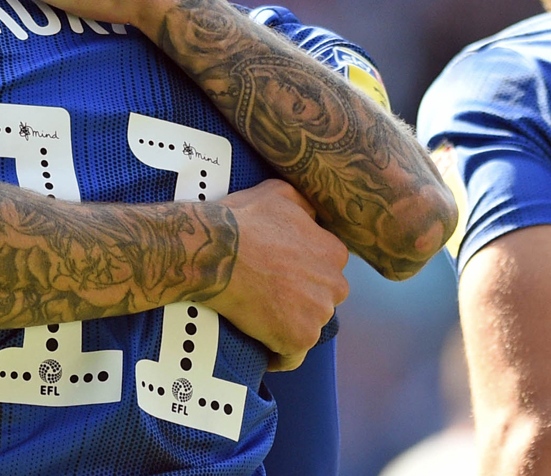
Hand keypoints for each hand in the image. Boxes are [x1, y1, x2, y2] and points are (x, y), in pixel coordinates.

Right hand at [203, 179, 348, 370]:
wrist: (216, 252)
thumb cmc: (242, 221)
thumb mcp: (280, 194)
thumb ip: (305, 205)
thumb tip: (312, 214)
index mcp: (334, 252)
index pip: (327, 271)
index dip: (304, 274)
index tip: (282, 276)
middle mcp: (335, 285)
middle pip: (322, 300)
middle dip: (301, 301)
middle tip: (269, 296)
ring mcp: (319, 314)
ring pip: (308, 326)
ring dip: (288, 325)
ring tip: (259, 317)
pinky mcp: (299, 339)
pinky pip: (292, 356)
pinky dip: (279, 356)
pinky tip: (263, 348)